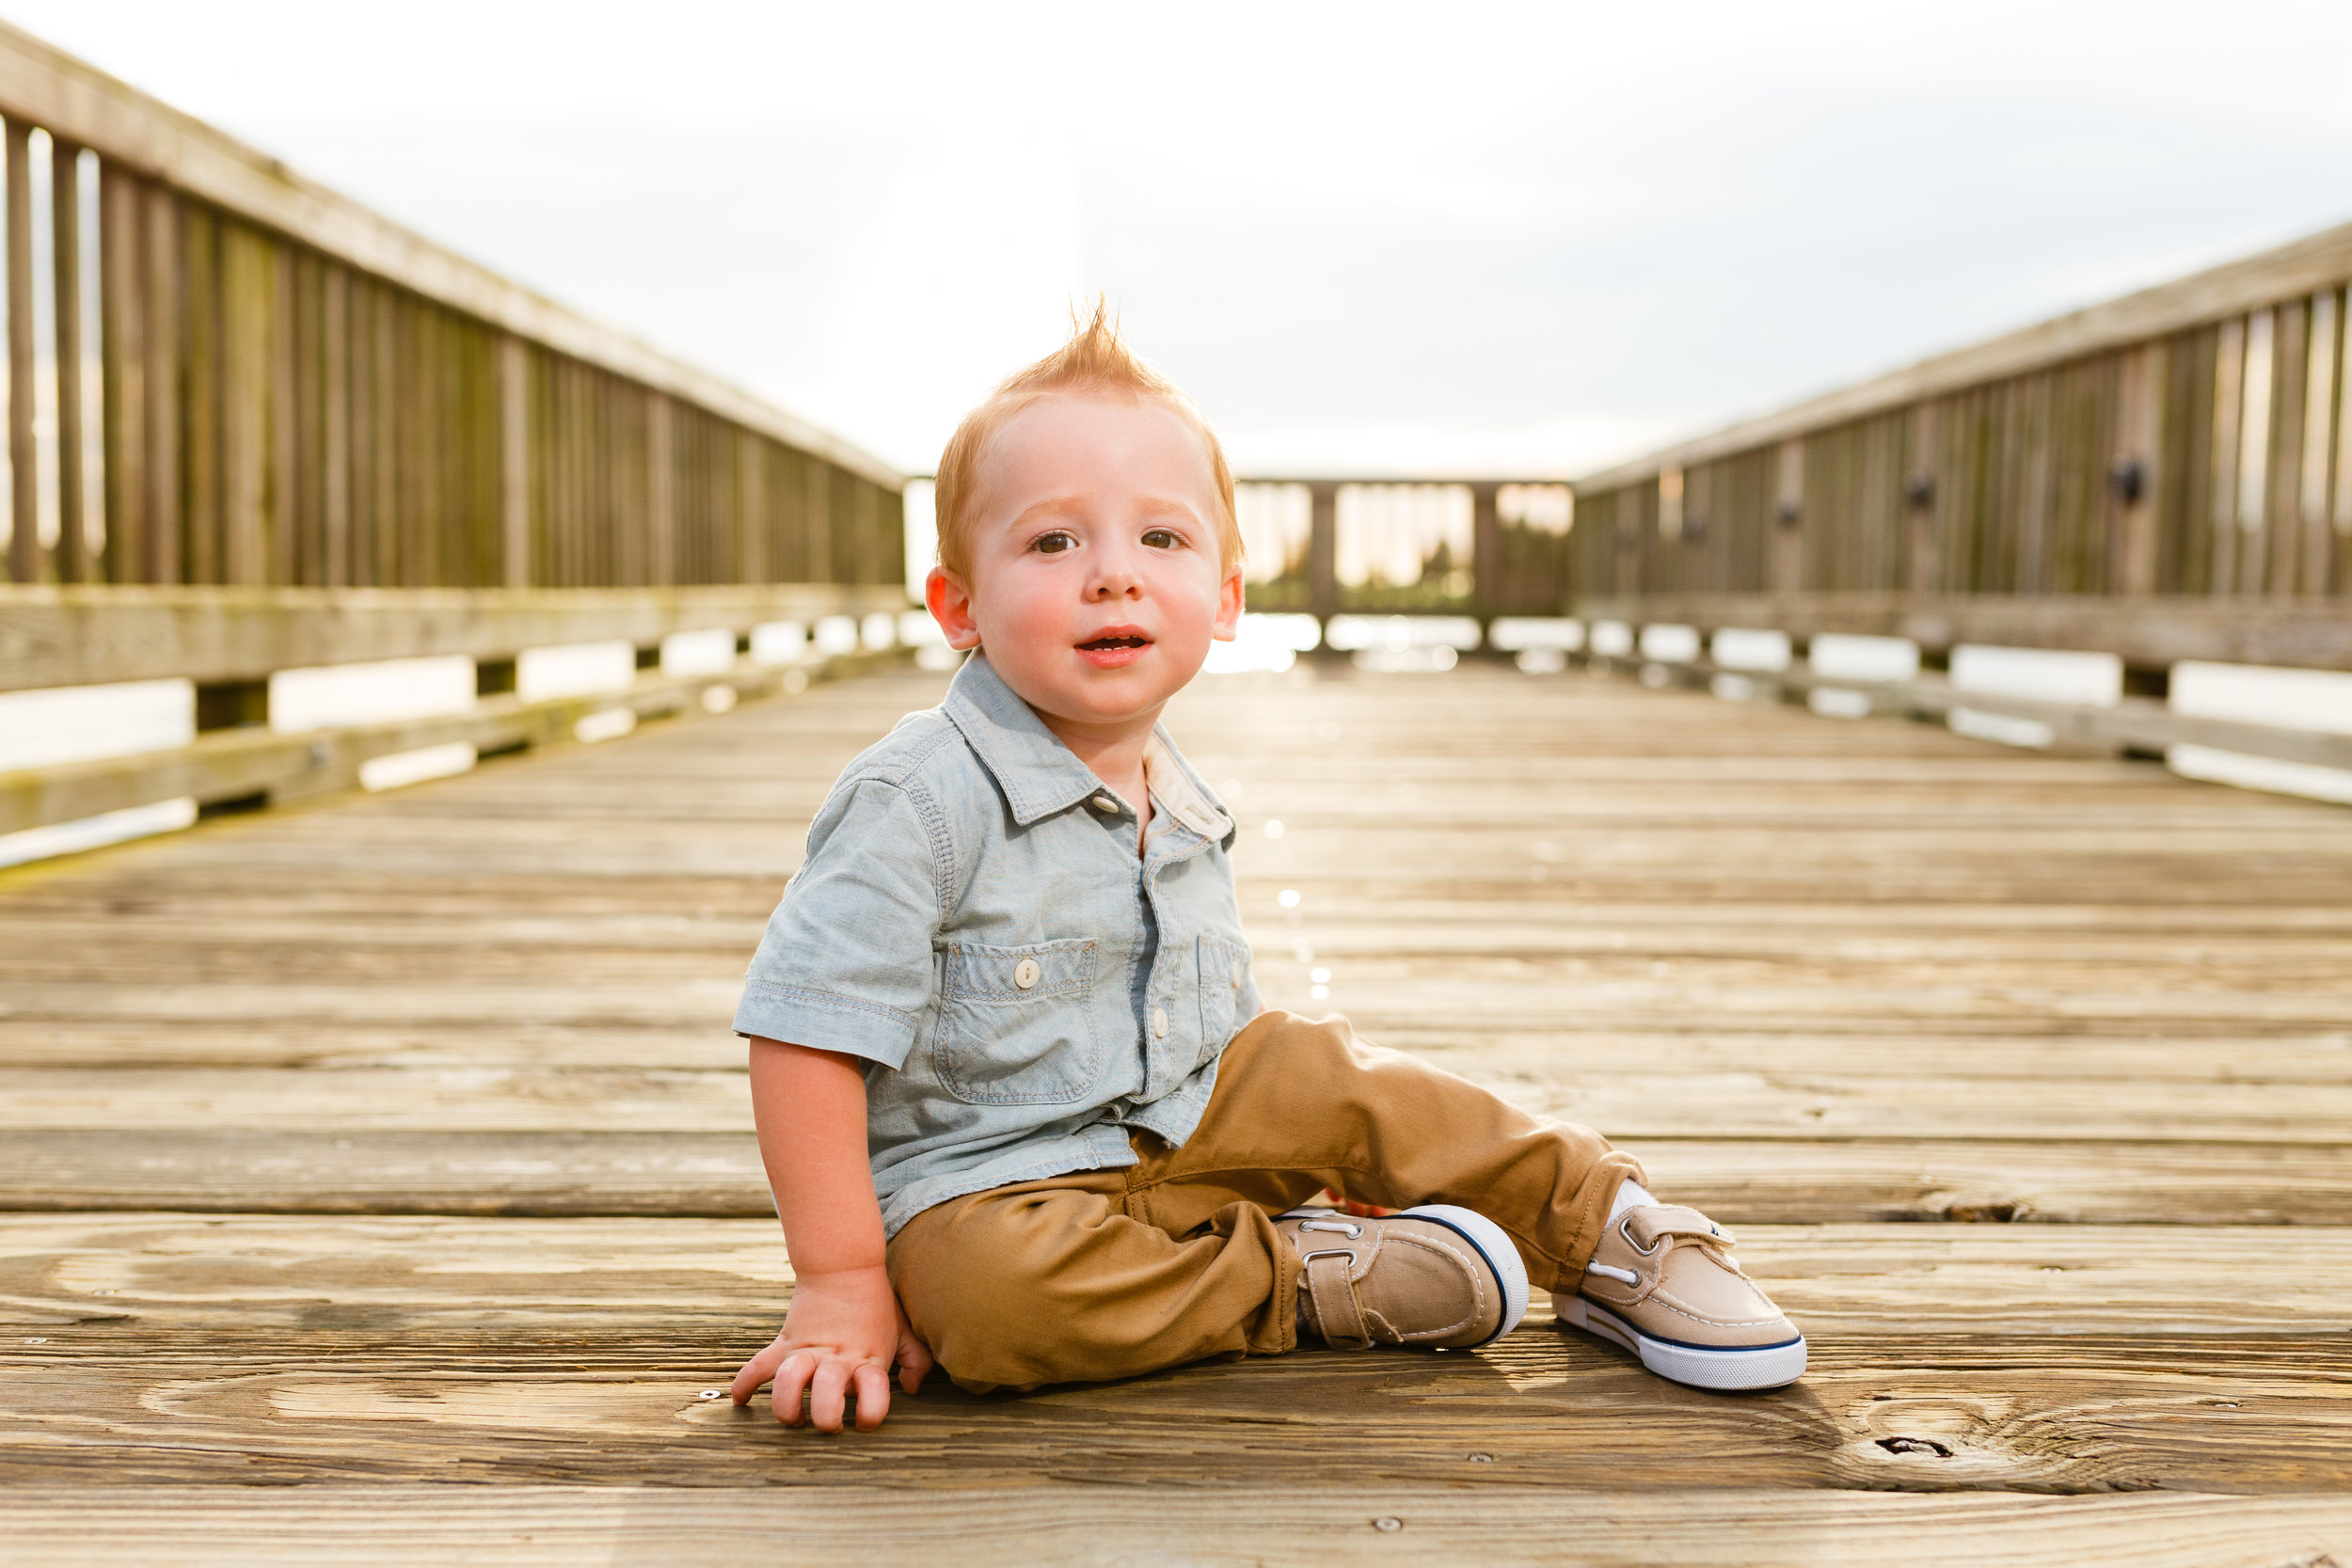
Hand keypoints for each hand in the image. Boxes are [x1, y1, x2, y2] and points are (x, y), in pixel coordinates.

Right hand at [729, 1265, 933, 1431]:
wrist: (844, 1266)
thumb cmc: (877, 1303)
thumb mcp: (903, 1330)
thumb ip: (915, 1361)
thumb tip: (913, 1389)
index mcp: (868, 1360)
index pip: (873, 1396)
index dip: (871, 1416)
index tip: (866, 1421)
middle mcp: (836, 1359)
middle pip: (826, 1399)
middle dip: (825, 1420)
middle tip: (827, 1424)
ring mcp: (807, 1351)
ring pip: (787, 1384)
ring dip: (786, 1408)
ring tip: (794, 1416)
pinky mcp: (784, 1343)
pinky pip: (757, 1366)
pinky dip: (745, 1385)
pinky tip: (741, 1402)